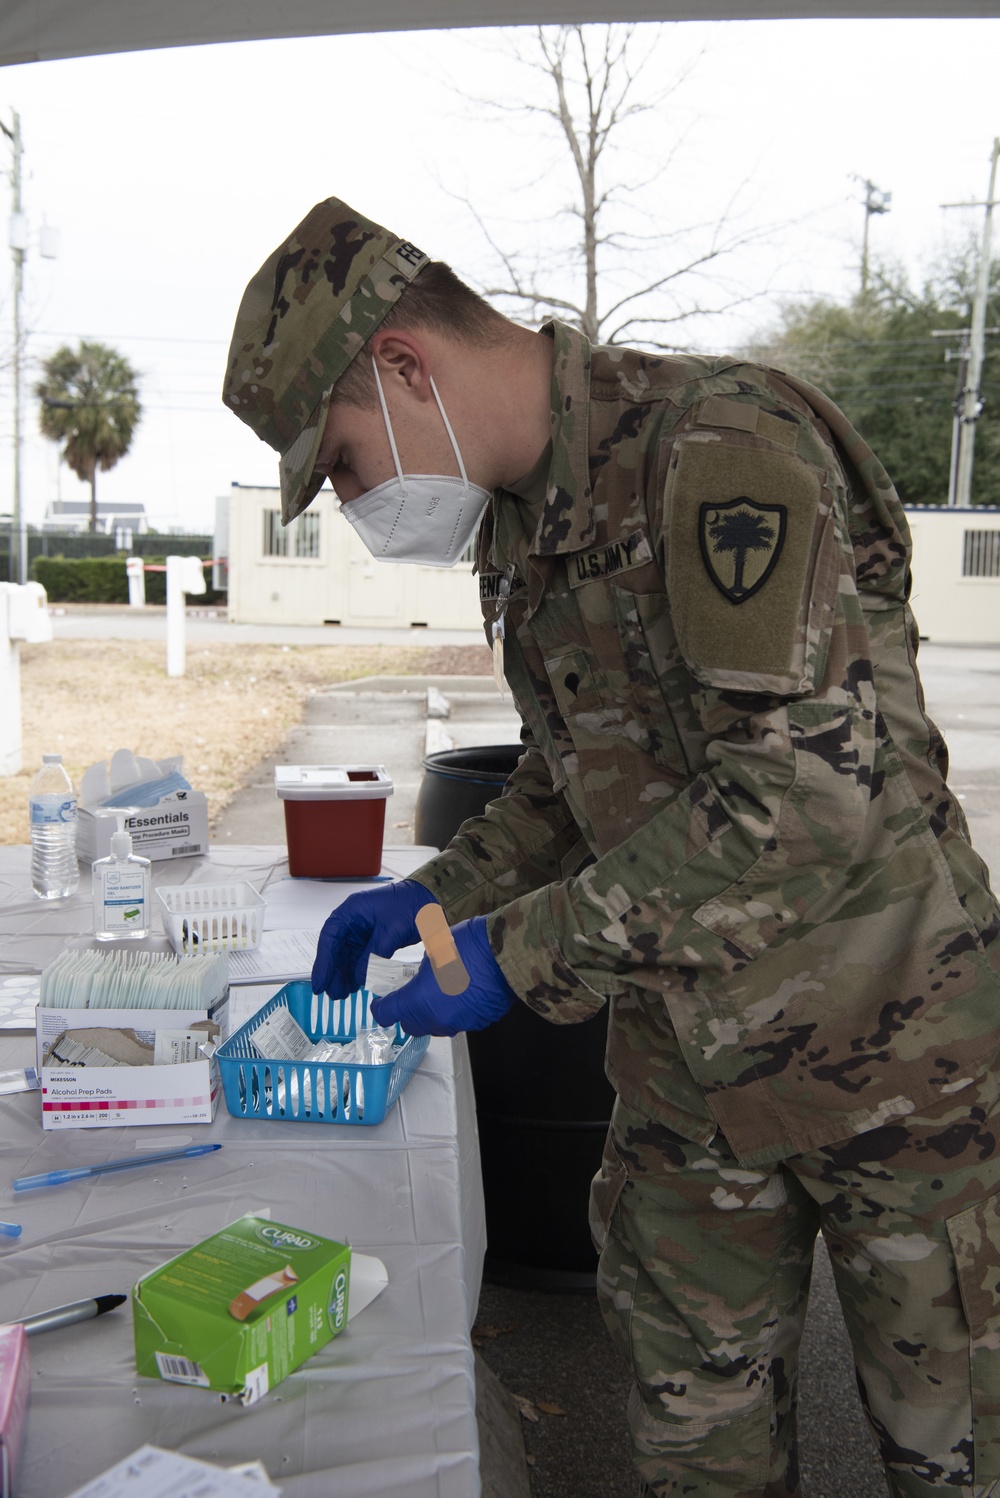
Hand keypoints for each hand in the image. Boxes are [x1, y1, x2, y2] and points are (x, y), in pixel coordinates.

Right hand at [311, 880, 435, 997]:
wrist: (430, 899)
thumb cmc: (410, 905)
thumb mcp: (391, 931)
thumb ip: (374, 955)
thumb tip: (359, 978)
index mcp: (351, 911)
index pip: (329, 937)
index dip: (322, 962)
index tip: (319, 983)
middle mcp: (352, 920)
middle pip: (335, 949)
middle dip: (333, 972)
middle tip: (334, 994)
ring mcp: (361, 931)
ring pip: (345, 956)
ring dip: (344, 975)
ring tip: (343, 994)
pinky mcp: (371, 940)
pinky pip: (358, 958)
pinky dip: (356, 972)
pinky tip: (355, 985)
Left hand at [371, 917, 518, 1036]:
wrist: (506, 953)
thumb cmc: (469, 945)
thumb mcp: (434, 950)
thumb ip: (421, 971)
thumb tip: (422, 977)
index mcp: (418, 998)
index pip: (387, 1013)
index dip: (381, 1008)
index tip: (382, 1002)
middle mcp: (436, 1017)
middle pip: (412, 1026)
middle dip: (408, 1014)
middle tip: (412, 997)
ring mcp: (459, 1023)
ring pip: (437, 1026)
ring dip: (434, 1014)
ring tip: (443, 992)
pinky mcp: (479, 1022)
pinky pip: (461, 1021)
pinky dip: (458, 1011)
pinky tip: (465, 993)